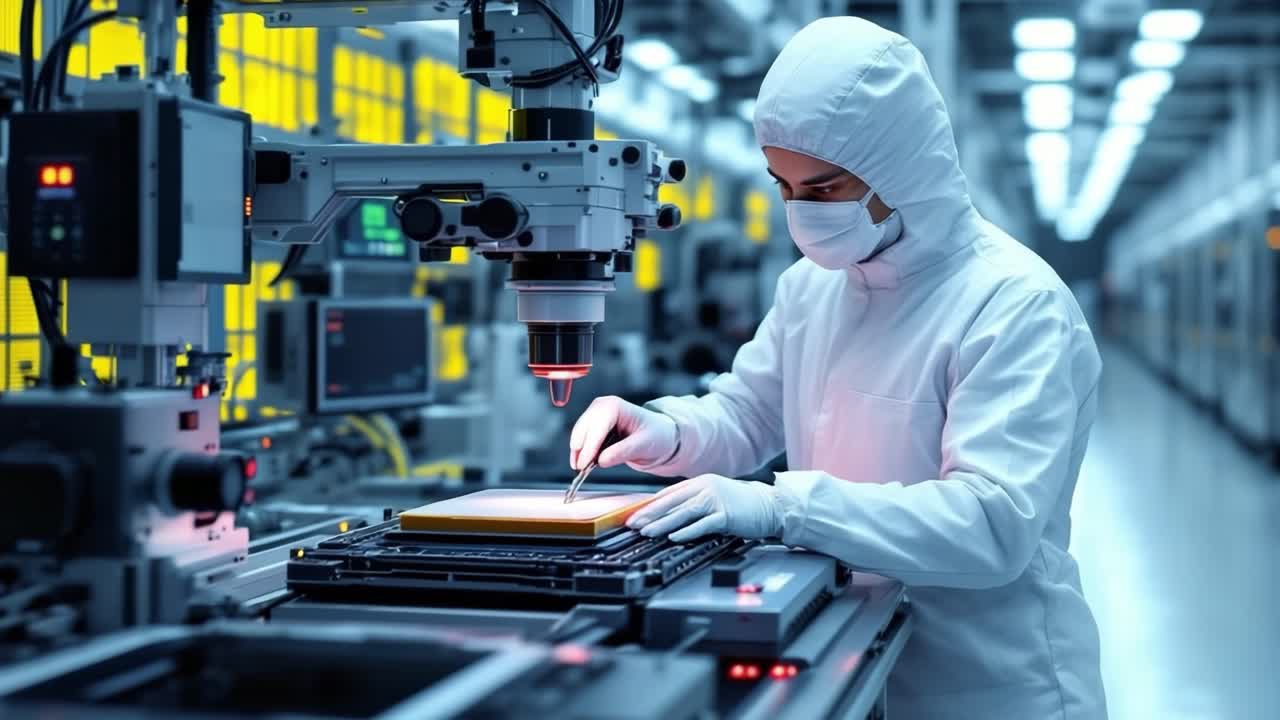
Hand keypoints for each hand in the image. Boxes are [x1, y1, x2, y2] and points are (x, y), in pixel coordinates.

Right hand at [570, 396, 678, 470]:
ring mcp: (595, 415)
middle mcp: (601, 407)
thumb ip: (623, 452)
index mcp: (614, 406)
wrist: (659, 436)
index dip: (589, 447)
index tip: (584, 465)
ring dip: (578, 452)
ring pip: (578, 435)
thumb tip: (602, 460)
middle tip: (581, 470)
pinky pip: (581, 440)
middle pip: (582, 430)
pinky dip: (581, 452)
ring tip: (583, 470)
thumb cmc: (656, 436)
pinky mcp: (593, 426)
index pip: (596, 427)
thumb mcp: (644, 445)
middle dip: (580, 450)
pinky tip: (585, 463)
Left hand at [626, 474, 781, 542]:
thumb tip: (670, 513)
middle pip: (673, 502)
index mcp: (702, 482)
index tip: (635, 514)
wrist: (771, 505)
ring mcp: (716, 500)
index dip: (650, 505)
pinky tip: (675, 537)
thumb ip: (694, 502)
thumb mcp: (715, 496)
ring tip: (647, 532)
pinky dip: (688, 531)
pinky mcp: (726, 515)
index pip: (670, 494)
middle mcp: (707, 488)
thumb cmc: (743, 503)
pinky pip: (703, 524)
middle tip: (633, 524)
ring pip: (683, 512)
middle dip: (650, 514)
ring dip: (663, 523)